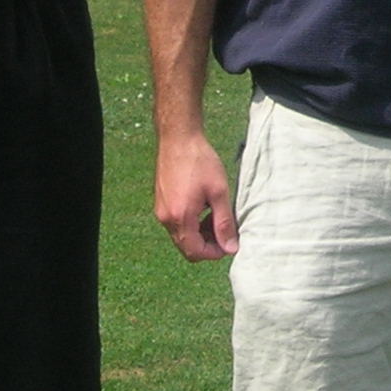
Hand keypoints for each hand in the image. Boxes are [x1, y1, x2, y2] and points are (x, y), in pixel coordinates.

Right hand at [154, 131, 237, 260]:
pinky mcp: (161, 202)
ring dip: (199, 234)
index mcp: (180, 218)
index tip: (230, 243)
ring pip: (181, 235)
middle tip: (225, 231)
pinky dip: (190, 223)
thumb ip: (224, 222)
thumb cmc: (200, 161)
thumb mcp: (219, 192)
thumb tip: (230, 247)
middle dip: (207, 244)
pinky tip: (204, 207)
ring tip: (216, 216)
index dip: (214, 253)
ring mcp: (160, 210)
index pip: (195, 252)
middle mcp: (165, 218)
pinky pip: (176, 223)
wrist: (178, 138)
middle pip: (186, 247)